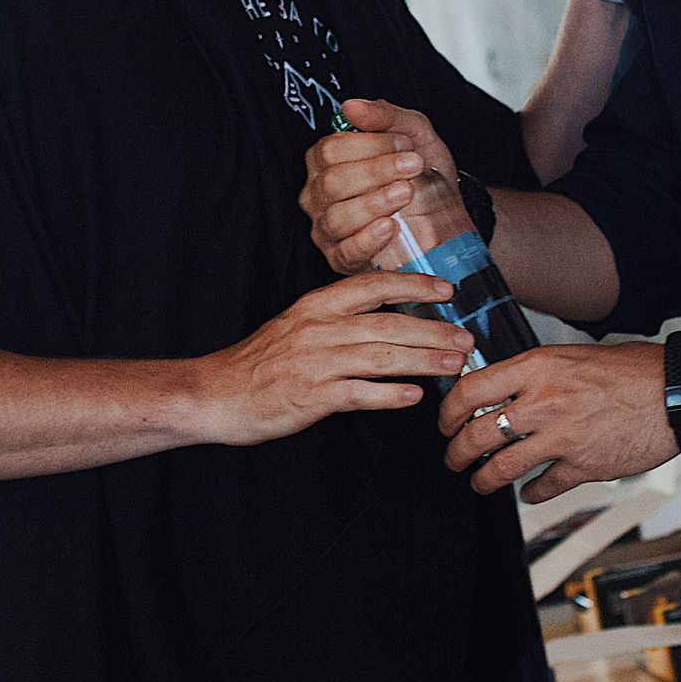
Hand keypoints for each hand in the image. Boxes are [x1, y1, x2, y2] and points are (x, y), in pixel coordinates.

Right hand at [196, 271, 470, 445]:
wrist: (215, 393)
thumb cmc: (258, 363)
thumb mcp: (295, 326)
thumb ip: (336, 319)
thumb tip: (385, 318)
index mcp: (315, 306)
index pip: (372, 286)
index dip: (413, 284)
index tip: (446, 288)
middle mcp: (318, 328)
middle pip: (387, 323)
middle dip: (433, 329)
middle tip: (466, 335)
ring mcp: (315, 362)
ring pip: (381, 356)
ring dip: (424, 359)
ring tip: (454, 363)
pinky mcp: (310, 396)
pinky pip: (359, 393)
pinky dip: (389, 394)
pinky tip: (414, 397)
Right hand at [299, 99, 455, 274]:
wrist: (447, 213)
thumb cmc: (422, 174)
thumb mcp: (413, 132)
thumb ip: (384, 116)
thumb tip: (352, 106)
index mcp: (328, 160)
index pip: (330, 149)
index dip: (369, 145)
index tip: (403, 143)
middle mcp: (320, 194)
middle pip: (332, 182)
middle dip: (377, 171)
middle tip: (411, 166)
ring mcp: (329, 228)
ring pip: (337, 217)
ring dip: (376, 202)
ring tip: (406, 192)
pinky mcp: (343, 258)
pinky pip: (347, 251)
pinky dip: (369, 238)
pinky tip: (391, 225)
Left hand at [436, 341, 676, 502]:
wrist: (679, 393)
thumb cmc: (636, 369)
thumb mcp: (575, 354)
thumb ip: (539, 373)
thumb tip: (506, 388)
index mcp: (539, 367)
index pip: (471, 390)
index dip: (448, 411)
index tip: (445, 422)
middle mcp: (544, 401)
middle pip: (478, 433)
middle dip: (457, 452)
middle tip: (454, 458)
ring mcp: (563, 437)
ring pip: (502, 467)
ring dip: (483, 479)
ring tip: (479, 482)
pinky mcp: (584, 467)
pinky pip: (543, 487)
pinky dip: (531, 494)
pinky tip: (528, 493)